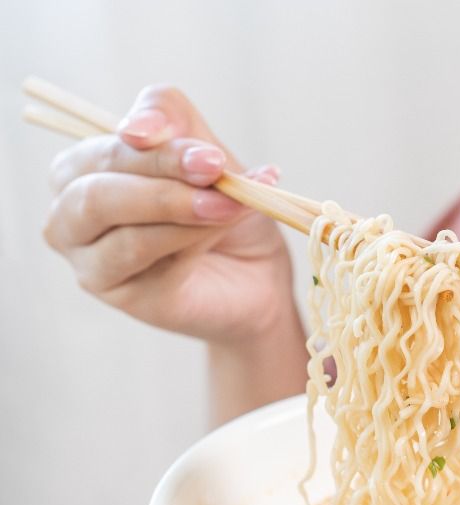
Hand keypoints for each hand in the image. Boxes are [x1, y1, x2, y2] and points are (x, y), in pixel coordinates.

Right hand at [43, 84, 297, 343]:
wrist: (258, 272)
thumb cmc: (221, 209)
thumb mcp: (205, 153)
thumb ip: (173, 123)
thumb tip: (138, 126)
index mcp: (79, 172)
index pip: (103, 150)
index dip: (154, 142)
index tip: (208, 152)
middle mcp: (70, 217)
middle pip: (96, 192)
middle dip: (161, 175)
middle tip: (216, 170)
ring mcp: (90, 263)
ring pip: (124, 233)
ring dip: (183, 210)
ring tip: (232, 204)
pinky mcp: (122, 296)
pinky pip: (154, 262)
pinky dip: (195, 238)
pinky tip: (228, 227)